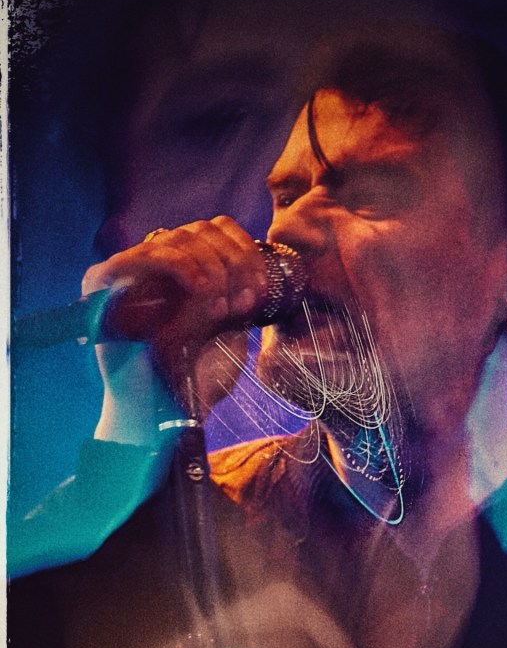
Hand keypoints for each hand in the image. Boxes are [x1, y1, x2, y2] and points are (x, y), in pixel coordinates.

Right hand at [82, 217, 268, 442]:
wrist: (162, 418)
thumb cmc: (195, 381)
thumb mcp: (228, 332)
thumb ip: (236, 298)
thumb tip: (251, 275)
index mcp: (184, 274)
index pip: (216, 230)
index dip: (244, 251)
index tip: (261, 289)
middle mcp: (155, 268)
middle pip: (200, 229)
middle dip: (234, 261)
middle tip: (248, 297)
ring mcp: (127, 272)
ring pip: (178, 237)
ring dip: (212, 265)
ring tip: (224, 302)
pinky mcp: (103, 282)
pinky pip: (145, 254)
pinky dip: (180, 265)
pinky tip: (202, 289)